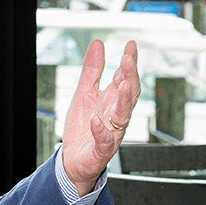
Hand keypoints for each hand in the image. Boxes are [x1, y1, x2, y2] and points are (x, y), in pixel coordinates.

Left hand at [61, 39, 139, 195]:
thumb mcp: (84, 93)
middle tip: (128, 60)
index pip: (125, 78)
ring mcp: (112, 133)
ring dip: (124, 101)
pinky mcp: (102, 150)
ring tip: (122, 84)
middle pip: (130, 94)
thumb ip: (92, 71)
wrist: (74, 160)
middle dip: (130, 77)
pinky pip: (104, 141)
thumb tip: (98, 44)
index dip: (129, 62)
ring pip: (123, 116)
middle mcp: (116, 115)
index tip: (131, 45)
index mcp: (113, 100)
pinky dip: (100, 130)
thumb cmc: (82, 128)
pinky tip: (96, 120)